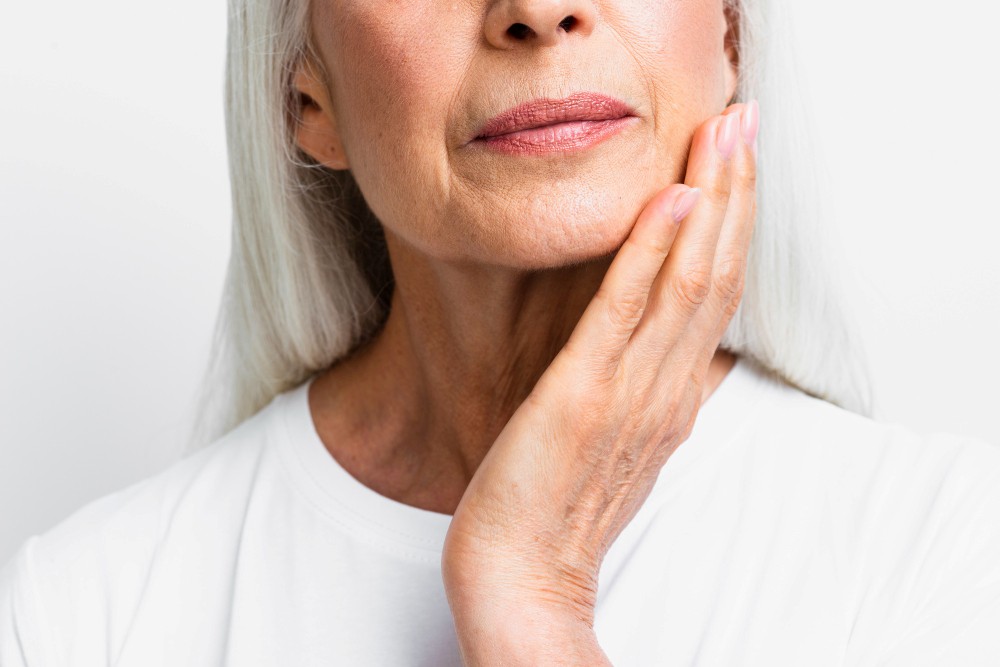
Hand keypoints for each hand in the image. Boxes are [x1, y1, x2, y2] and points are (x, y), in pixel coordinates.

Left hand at [441, 101, 758, 663]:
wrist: (520, 573)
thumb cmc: (560, 504)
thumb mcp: (617, 440)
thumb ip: (646, 389)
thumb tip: (664, 348)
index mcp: (672, 396)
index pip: (716, 294)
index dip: (734, 223)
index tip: (738, 161)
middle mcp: (664, 388)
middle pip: (715, 274)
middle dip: (733, 192)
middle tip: (745, 121)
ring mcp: (627, 392)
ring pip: (685, 282)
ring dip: (707, 202)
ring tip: (721, 136)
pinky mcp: (581, 397)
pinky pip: (621, 314)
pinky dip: (649, 254)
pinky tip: (666, 201)